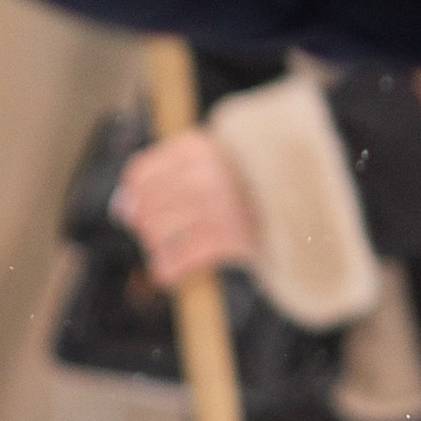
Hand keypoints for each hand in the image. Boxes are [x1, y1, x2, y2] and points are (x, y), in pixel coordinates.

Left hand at [112, 127, 261, 287]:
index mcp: (197, 148)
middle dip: (144, 224)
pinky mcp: (231, 237)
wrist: (300, 204)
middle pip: (147, 204)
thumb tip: (120, 208)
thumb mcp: (206, 163)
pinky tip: (167, 273)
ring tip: (164, 250)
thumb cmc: (242, 185)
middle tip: (155, 233)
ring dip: (155, 246)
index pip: (140, 173)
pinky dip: (168, 269)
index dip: (132, 195)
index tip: (133, 209)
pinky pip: (180, 258)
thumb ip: (163, 177)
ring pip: (158, 230)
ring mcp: (219, 204)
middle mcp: (206, 172)